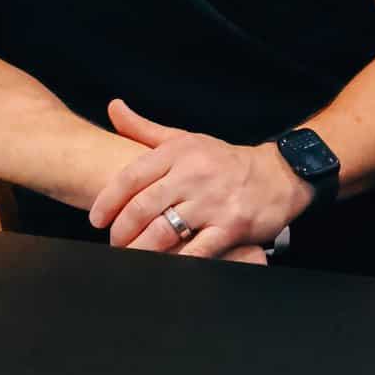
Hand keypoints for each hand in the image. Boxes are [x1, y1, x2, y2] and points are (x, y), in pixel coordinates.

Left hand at [88, 99, 312, 258]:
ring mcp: (212, 202)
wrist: (278, 175)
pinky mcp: (230, 227)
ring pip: (164, 231)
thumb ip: (144, 128)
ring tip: (130, 256)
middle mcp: (193, 175)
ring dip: (140, 249)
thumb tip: (113, 107)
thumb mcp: (185, 138)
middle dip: (122, 230)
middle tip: (114, 242)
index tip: (95, 219)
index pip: (132, 177)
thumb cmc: (223, 159)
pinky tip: (162, 266)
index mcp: (178, 152)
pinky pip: (195, 251)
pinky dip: (175, 262)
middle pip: (144, 207)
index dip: (108, 200)